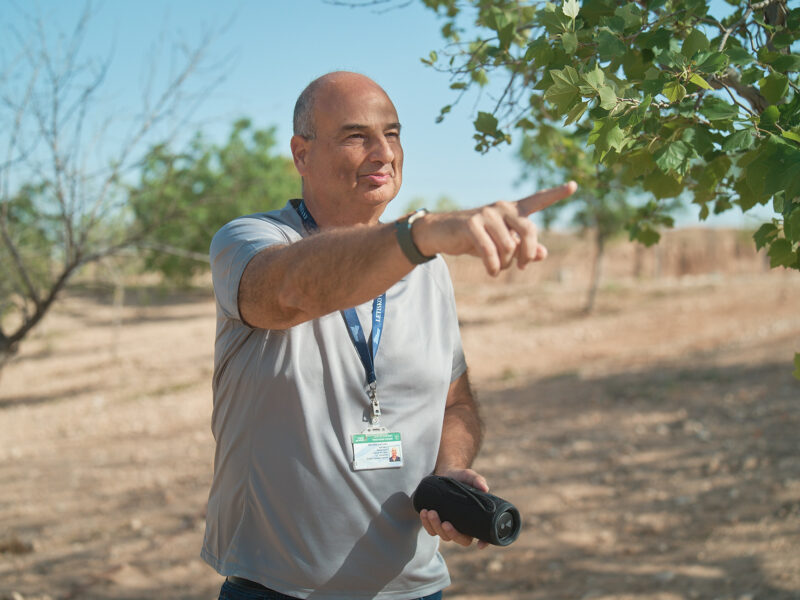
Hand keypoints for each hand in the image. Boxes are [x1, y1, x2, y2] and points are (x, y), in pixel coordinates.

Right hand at [412, 181, 576, 275]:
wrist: (442, 233)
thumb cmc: (475, 238)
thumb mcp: (501, 244)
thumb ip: (523, 248)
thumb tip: (543, 254)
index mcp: (512, 210)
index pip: (538, 200)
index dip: (556, 193)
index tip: (574, 185)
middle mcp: (502, 207)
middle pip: (529, 230)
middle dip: (528, 254)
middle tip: (523, 267)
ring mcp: (487, 213)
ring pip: (510, 246)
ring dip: (506, 263)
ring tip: (498, 267)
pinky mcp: (472, 223)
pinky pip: (490, 250)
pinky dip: (493, 266)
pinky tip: (492, 272)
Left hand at [419, 468, 489, 548]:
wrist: (446, 473)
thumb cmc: (462, 478)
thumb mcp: (469, 476)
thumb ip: (477, 480)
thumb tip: (484, 488)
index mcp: (476, 519)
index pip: (484, 535)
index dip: (484, 542)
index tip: (479, 545)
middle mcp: (464, 526)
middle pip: (461, 540)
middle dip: (452, 534)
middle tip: (445, 522)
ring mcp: (450, 525)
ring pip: (444, 536)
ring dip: (436, 527)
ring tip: (431, 512)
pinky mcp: (437, 522)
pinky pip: (431, 530)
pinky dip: (427, 523)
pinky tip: (424, 512)